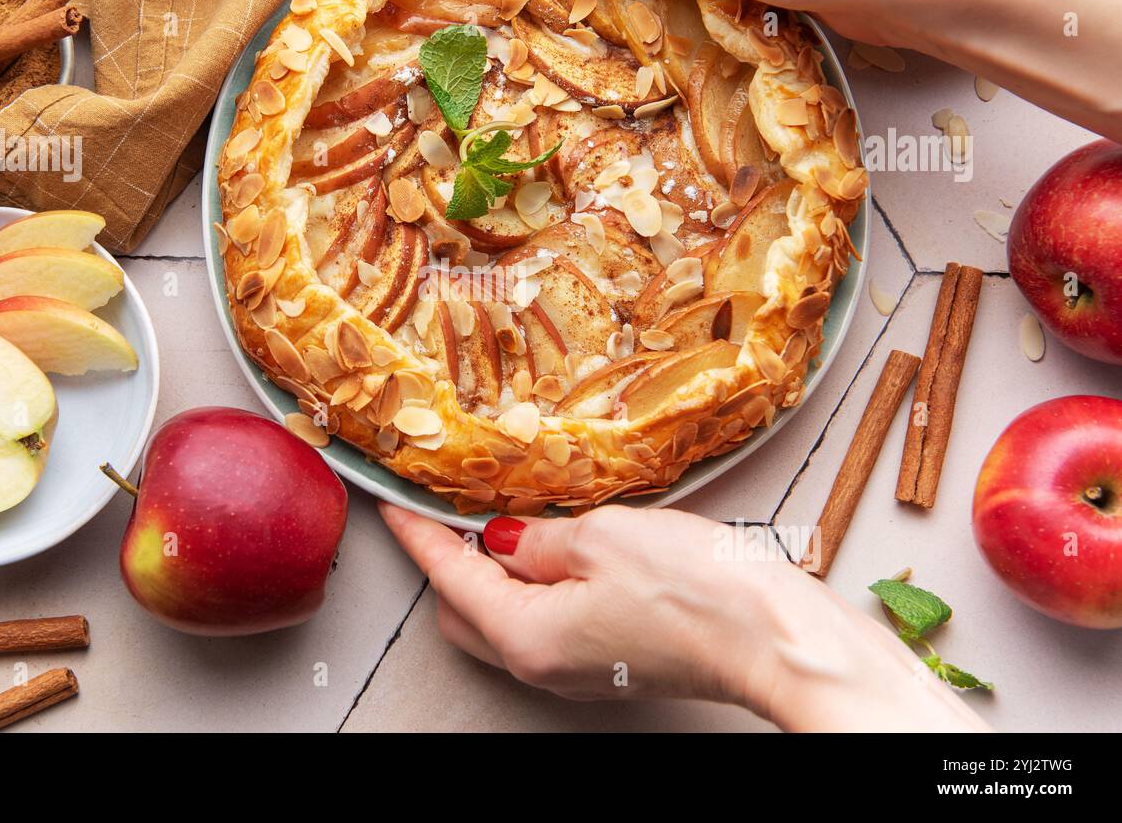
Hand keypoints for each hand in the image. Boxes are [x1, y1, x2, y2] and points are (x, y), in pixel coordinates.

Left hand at [380, 502, 989, 729]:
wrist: (775, 639)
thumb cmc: (698, 592)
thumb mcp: (602, 537)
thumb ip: (538, 538)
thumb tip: (504, 537)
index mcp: (526, 634)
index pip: (448, 577)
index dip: (419, 533)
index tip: (395, 503)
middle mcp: (542, 663)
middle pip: (463, 612)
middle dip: (446, 560)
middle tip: (444, 506)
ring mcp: (575, 668)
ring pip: (503, 619)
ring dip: (491, 572)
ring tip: (499, 516)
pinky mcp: (607, 660)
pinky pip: (545, 621)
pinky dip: (532, 585)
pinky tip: (551, 546)